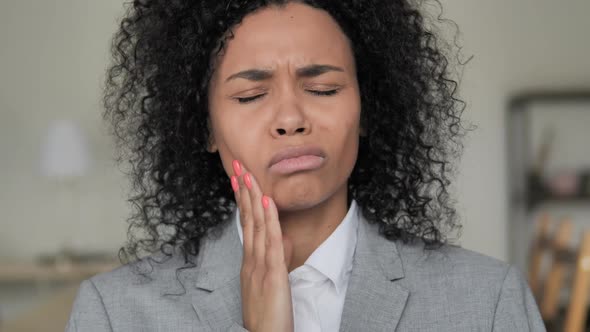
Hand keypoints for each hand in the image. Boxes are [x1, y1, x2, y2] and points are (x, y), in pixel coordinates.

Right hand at [231, 160, 293, 331]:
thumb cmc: (268, 315)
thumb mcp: (270, 282)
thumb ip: (276, 258)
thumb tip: (283, 238)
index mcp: (250, 262)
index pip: (247, 224)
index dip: (244, 200)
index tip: (241, 179)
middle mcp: (251, 260)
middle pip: (247, 219)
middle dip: (244, 191)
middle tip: (239, 165)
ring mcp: (259, 266)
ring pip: (256, 225)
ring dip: (253, 197)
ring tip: (249, 173)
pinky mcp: (272, 274)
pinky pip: (270, 242)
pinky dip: (269, 219)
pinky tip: (267, 201)